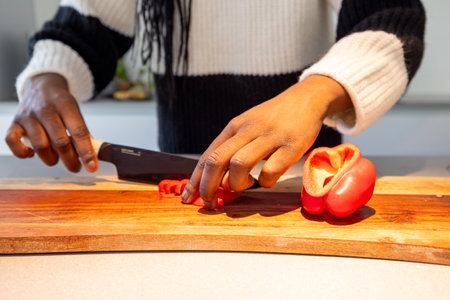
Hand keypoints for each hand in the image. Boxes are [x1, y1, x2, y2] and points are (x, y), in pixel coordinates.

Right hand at [5, 73, 97, 172]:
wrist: (41, 86)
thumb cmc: (61, 104)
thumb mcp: (76, 112)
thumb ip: (83, 133)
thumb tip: (92, 156)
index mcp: (66, 105)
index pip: (78, 132)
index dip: (86, 152)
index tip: (92, 167)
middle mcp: (46, 110)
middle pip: (60, 142)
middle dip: (70, 160)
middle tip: (76, 168)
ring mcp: (28, 116)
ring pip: (40, 145)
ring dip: (51, 159)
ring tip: (56, 160)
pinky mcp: (14, 122)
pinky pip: (12, 141)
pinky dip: (22, 153)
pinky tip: (32, 154)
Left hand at [181, 75, 351, 208]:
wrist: (306, 99)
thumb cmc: (273, 119)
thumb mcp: (247, 126)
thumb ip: (232, 147)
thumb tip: (216, 178)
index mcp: (234, 127)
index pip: (207, 155)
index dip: (195, 180)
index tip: (188, 198)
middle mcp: (248, 131)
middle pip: (217, 160)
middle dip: (208, 186)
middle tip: (210, 203)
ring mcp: (270, 137)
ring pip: (239, 164)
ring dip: (237, 183)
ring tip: (245, 185)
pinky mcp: (291, 146)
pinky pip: (270, 171)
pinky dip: (265, 182)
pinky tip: (267, 179)